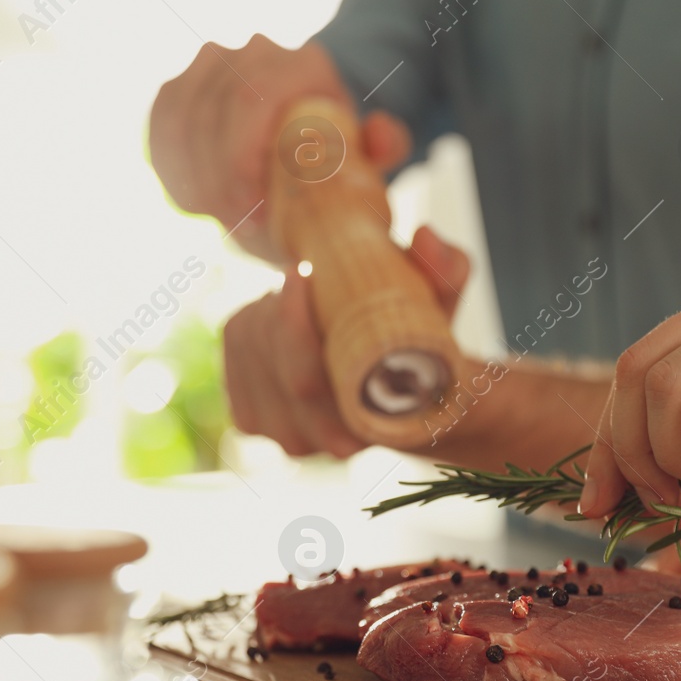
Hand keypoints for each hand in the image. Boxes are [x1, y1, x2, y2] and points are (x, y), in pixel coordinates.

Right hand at [149, 36, 412, 258]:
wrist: (303, 141)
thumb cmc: (335, 157)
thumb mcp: (367, 158)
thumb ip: (383, 146)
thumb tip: (382, 136)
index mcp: (303, 65)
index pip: (251, 100)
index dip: (241, 160)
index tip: (256, 214)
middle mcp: (253, 53)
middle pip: (213, 115)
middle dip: (219, 181)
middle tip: (239, 228)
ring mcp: (209, 67)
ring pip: (182, 124)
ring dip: (196, 180)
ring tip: (225, 218)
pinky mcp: (177, 92)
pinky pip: (160, 130)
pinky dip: (173, 171)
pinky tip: (197, 203)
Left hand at [222, 226, 468, 456]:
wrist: (391, 387)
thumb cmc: (418, 345)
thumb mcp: (441, 309)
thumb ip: (446, 273)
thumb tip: (427, 238)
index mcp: (359, 429)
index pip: (307, 383)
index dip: (296, 325)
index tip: (304, 272)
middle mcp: (312, 442)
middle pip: (274, 366)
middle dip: (283, 308)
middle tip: (306, 272)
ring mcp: (274, 431)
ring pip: (252, 353)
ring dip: (269, 310)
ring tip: (304, 295)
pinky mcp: (248, 412)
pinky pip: (234, 351)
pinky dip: (252, 320)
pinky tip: (279, 312)